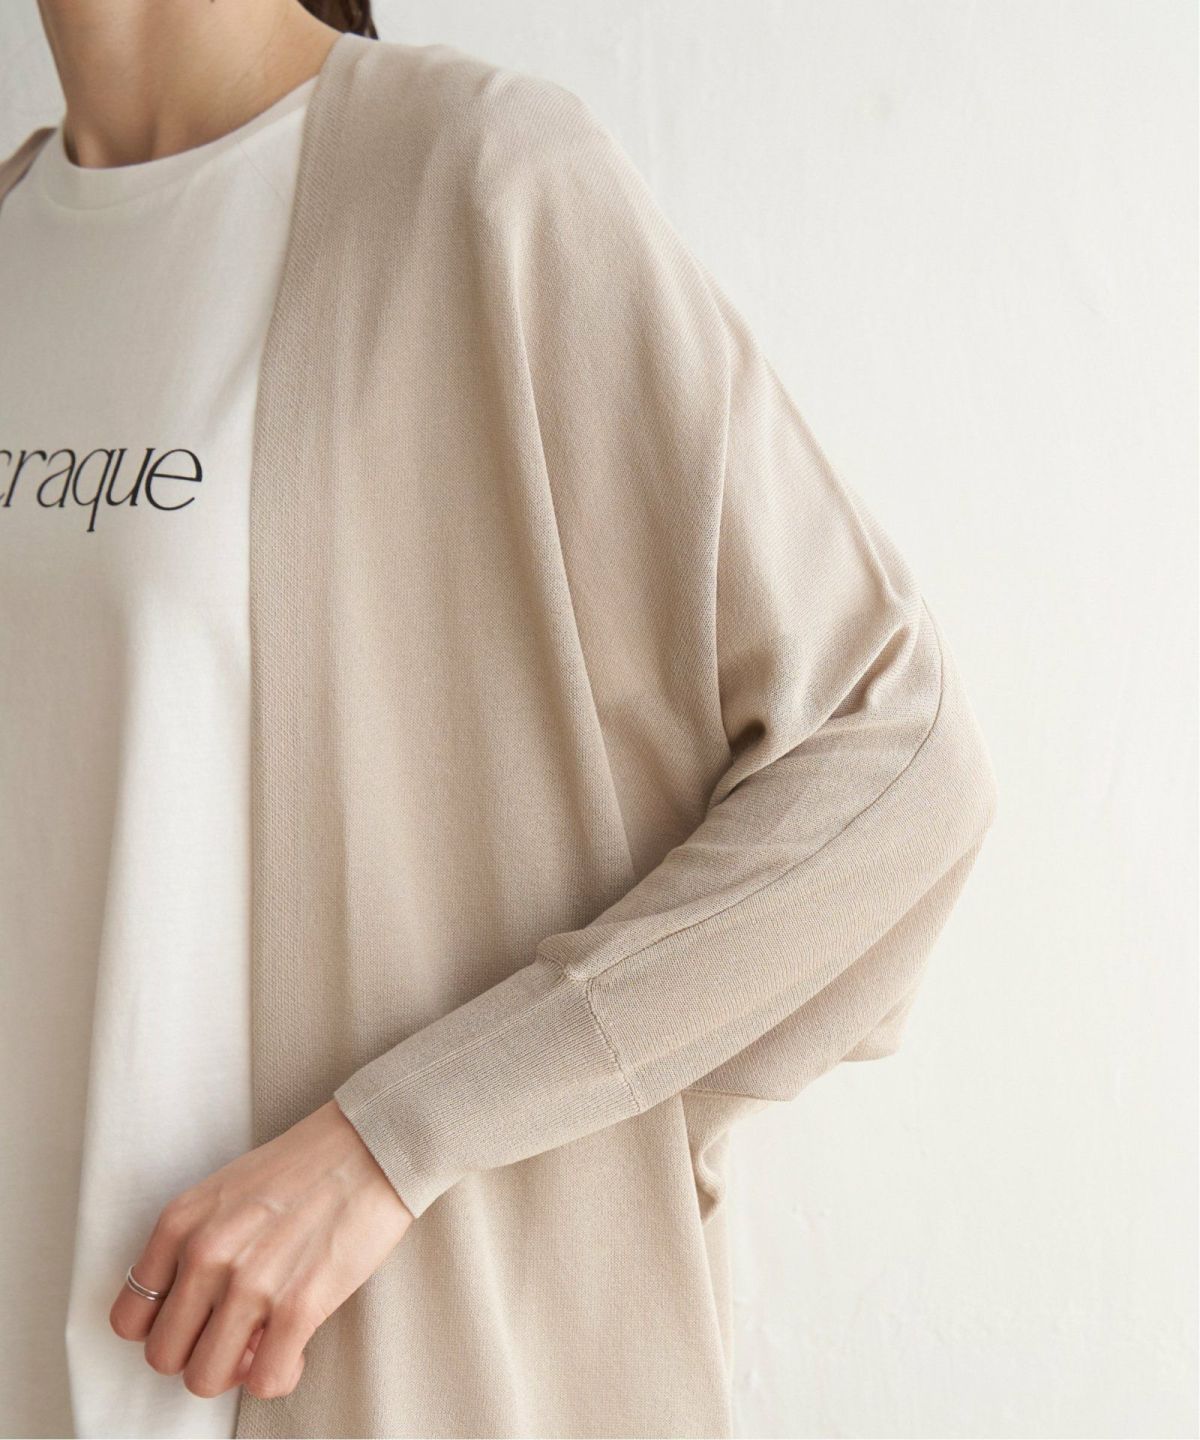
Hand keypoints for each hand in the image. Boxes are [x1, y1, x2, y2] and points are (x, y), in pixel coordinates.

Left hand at [109, 1098, 413, 1400]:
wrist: (373, 1143)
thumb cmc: (307, 1164)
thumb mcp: (227, 1191)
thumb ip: (198, 1246)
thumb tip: (203, 1318)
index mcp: (180, 1222)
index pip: (129, 1318)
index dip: (166, 1329)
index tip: (197, 1321)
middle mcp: (205, 1254)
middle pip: (164, 1356)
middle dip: (200, 1353)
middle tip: (236, 1333)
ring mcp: (250, 1283)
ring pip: (205, 1379)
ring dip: (237, 1371)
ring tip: (265, 1342)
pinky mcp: (298, 1306)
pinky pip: (266, 1382)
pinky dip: (279, 1375)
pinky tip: (295, 1349)